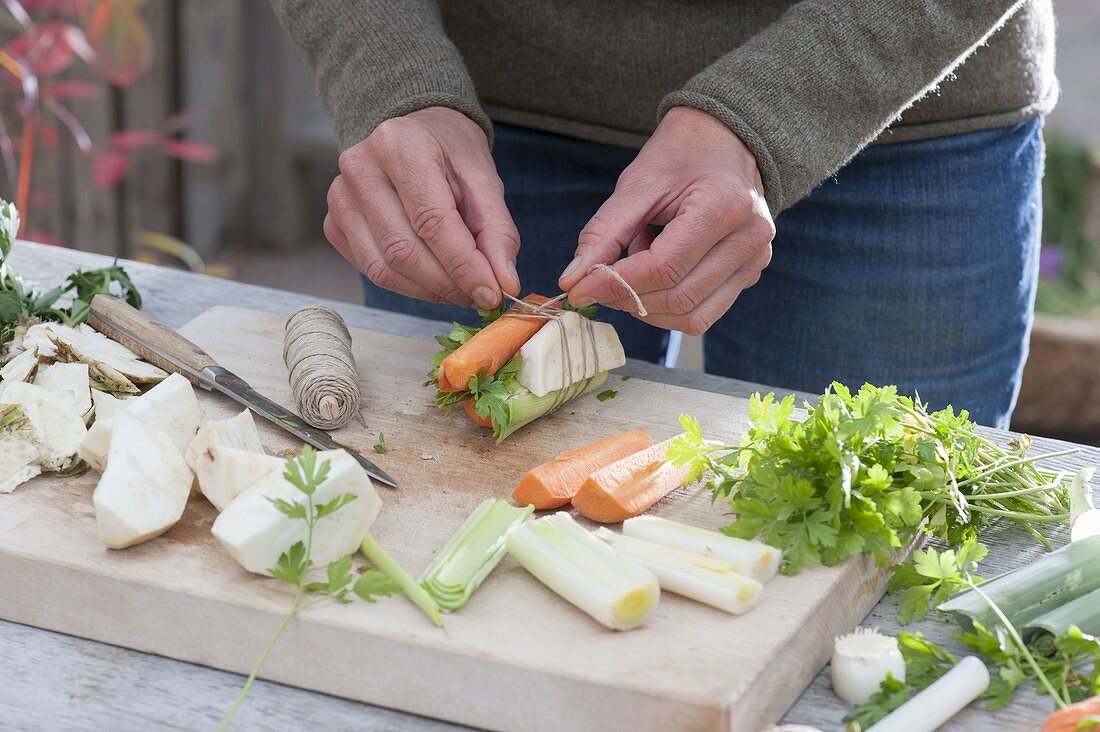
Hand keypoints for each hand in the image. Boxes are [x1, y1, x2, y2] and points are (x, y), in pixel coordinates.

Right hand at [325, 106, 520, 308]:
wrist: (415, 133)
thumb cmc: (450, 155)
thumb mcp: (485, 181)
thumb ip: (497, 232)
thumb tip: (503, 283)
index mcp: (401, 146)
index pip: (431, 221)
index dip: (463, 266)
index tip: (491, 294)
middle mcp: (361, 167)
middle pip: (403, 250)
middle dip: (447, 284)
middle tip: (477, 296)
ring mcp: (340, 197)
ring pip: (383, 268)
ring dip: (428, 291)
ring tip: (458, 290)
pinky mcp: (334, 223)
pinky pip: (370, 270)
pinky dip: (407, 285)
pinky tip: (431, 278)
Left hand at [559, 106, 774, 334]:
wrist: (724, 140)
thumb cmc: (680, 155)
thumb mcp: (637, 185)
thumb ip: (603, 234)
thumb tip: (572, 282)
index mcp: (724, 206)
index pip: (664, 268)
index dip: (616, 284)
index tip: (577, 290)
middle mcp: (749, 238)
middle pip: (678, 297)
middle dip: (627, 298)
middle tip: (595, 285)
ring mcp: (755, 260)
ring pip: (693, 316)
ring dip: (649, 307)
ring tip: (632, 269)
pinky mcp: (749, 274)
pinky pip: (704, 312)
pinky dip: (668, 305)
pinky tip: (656, 273)